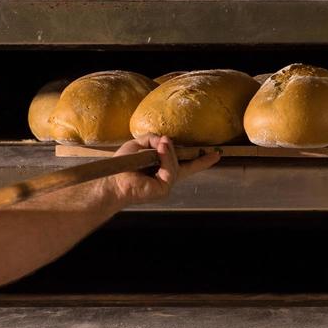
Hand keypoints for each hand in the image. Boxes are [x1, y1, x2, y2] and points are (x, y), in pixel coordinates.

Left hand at [105, 134, 219, 206]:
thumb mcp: (138, 144)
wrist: (112, 179)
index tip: (215, 154)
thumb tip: (166, 140)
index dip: (199, 160)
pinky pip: (170, 171)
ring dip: (169, 152)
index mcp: (161, 168)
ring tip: (163, 143)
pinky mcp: (163, 188)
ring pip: (176, 165)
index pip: (184, 163)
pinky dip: (166, 159)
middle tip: (214, 153)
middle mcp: (166, 177)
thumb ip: (152, 138)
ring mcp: (166, 184)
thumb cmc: (123, 164)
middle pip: (188, 168)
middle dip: (200, 161)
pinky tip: (161, 149)